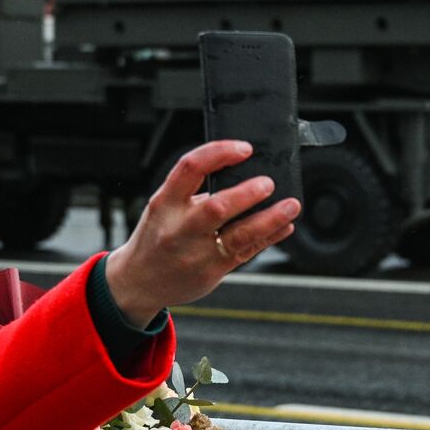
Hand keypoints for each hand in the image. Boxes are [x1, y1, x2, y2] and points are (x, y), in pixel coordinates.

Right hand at [105, 141, 301, 324]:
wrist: (138, 281)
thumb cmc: (156, 238)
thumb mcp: (164, 208)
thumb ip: (195, 193)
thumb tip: (241, 175)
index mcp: (164, 202)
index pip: (190, 167)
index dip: (220, 153)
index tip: (244, 148)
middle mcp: (179, 228)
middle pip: (217, 207)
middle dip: (247, 193)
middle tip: (269, 183)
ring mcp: (196, 253)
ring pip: (239, 235)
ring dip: (270, 219)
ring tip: (290, 206)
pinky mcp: (211, 271)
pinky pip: (246, 252)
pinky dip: (269, 237)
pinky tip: (283, 227)